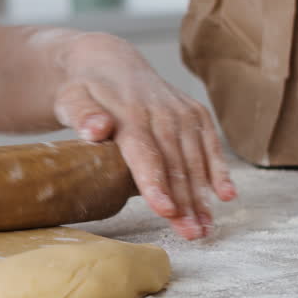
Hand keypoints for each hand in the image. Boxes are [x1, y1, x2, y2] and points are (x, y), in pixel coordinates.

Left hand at [52, 33, 236, 239]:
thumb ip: (82, 115)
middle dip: (185, 202)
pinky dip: (219, 170)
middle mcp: (161, 113)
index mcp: (129, 114)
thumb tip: (95, 129)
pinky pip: (210, 145)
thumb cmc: (84, 90)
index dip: (155, 183)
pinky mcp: (194, 114)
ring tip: (205, 228)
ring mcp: (181, 113)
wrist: (109, 62)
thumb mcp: (71, 98)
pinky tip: (225, 196)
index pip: (145, 153)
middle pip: (175, 164)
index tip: (165, 209)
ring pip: (195, 159)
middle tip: (192, 235)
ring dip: (202, 196)